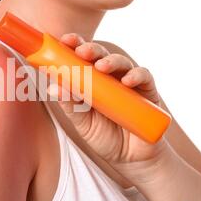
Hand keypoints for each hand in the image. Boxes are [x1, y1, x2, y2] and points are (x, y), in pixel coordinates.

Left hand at [47, 33, 167, 163]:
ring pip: (121, 62)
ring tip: (101, 66)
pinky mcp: (147, 91)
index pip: (79, 59)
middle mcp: (108, 78)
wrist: (131, 159)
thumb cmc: (104, 137)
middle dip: (90, 49)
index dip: (72, 47)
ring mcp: (128, 82)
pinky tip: (127, 81)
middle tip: (81, 51)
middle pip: (99, 55)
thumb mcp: (82, 123)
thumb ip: (70, 105)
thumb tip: (52, 87)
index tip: (62, 40)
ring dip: (111, 61)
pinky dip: (136, 76)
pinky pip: (144, 76)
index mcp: (90, 81)